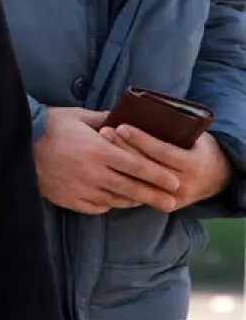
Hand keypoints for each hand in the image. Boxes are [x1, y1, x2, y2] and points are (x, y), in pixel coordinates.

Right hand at [34, 108, 181, 214]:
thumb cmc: (50, 126)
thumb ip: (105, 118)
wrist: (17, 143)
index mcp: (98, 150)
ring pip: (116, 200)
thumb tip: (126, 118)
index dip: (158, 176)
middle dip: (155, 196)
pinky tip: (114, 201)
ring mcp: (80, 188)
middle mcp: (92, 172)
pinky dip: (108, 205)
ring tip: (145, 202)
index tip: (175, 183)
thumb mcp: (78, 116)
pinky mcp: (68, 199)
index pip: (137, 166)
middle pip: (132, 188)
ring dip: (133, 201)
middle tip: (172, 203)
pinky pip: (96, 207)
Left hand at [99, 125, 233, 211]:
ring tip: (100, 145)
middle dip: (123, 149)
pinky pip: (141, 195)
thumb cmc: (202, 150)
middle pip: (147, 167)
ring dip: (118, 164)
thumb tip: (144, 114)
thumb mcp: (196, 138)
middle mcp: (184, 184)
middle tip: (104, 132)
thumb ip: (176, 132)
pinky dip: (123, 181)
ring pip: (141, 181)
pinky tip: (106, 167)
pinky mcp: (166, 205)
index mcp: (193, 165)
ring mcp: (174, 198)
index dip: (141, 139)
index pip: (162, 151)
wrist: (218, 178)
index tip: (121, 126)